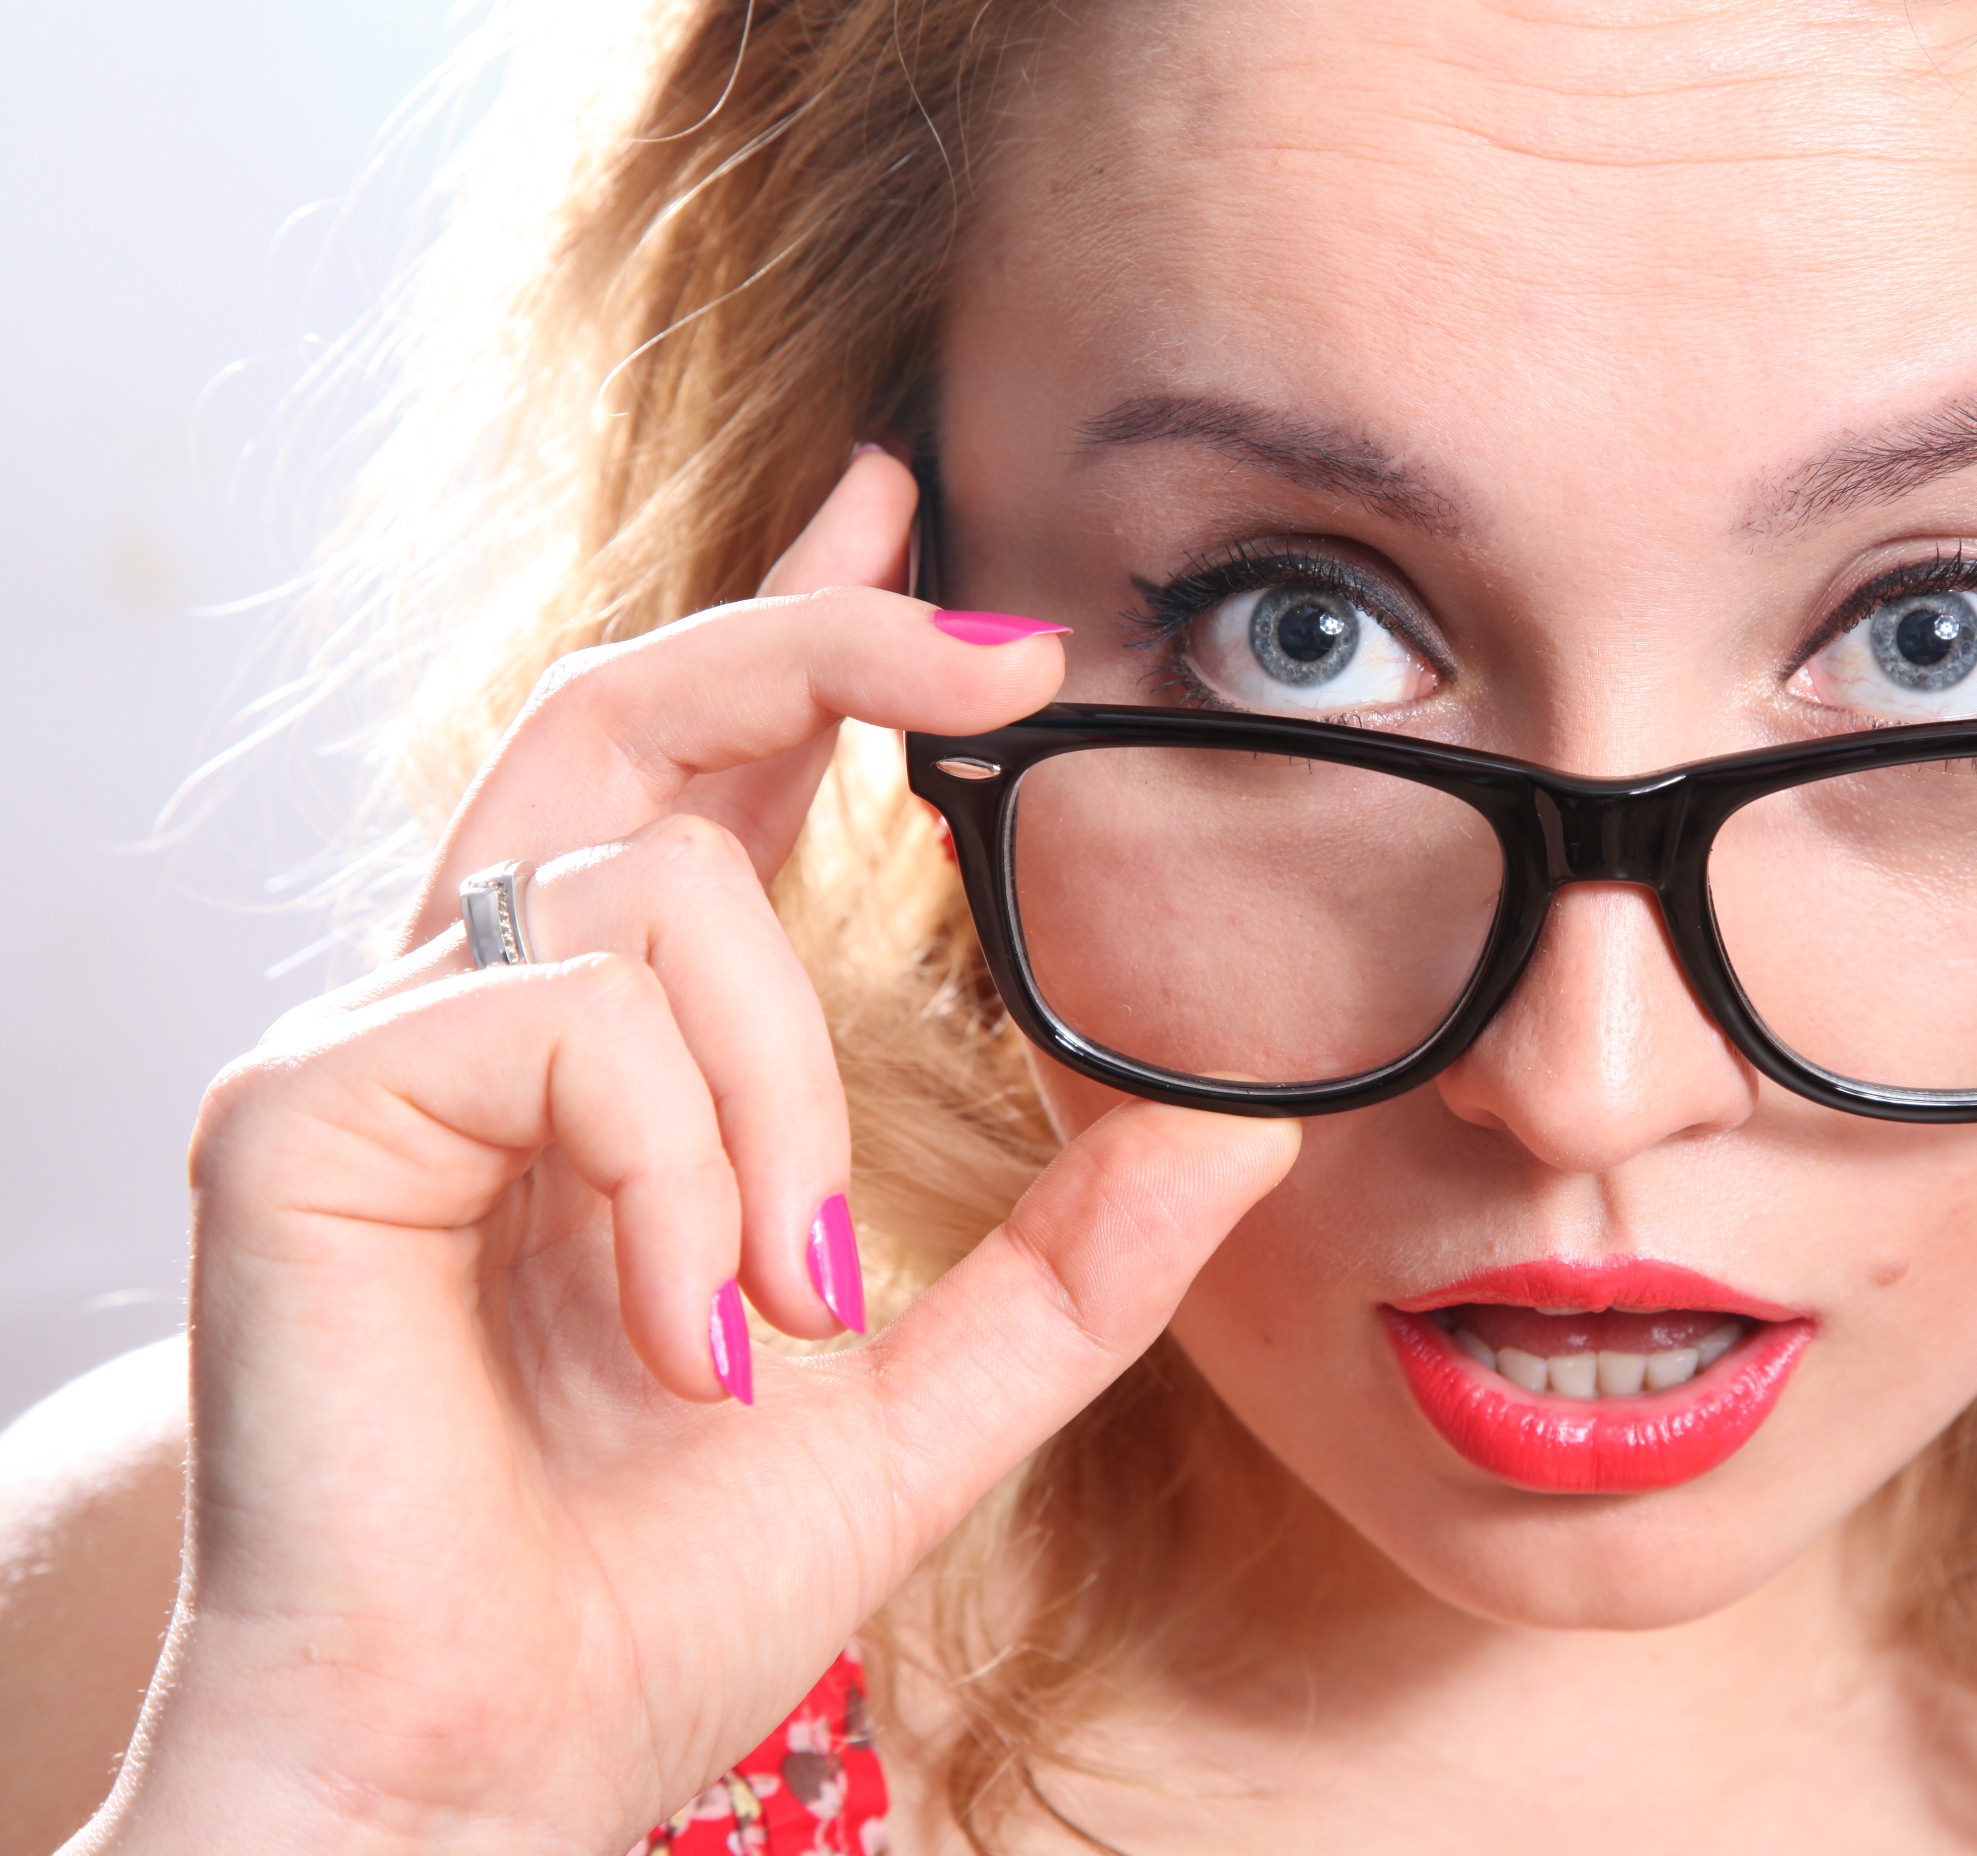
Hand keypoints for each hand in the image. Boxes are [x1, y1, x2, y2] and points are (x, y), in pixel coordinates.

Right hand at [81, 451, 1300, 1855]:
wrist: (481, 1771)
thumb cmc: (648, 1591)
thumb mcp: (916, 1403)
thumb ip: (1071, 1265)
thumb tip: (1242, 1121)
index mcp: (605, 1052)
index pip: (699, 767)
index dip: (801, 620)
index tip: (906, 495)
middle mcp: (471, 1009)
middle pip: (633, 702)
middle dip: (822, 635)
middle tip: (1007, 644)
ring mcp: (367, 1048)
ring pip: (656, 894)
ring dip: (784, 1100)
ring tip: (782, 1307)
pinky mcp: (295, 1113)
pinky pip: (573, 1020)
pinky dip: (680, 1168)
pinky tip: (683, 1324)